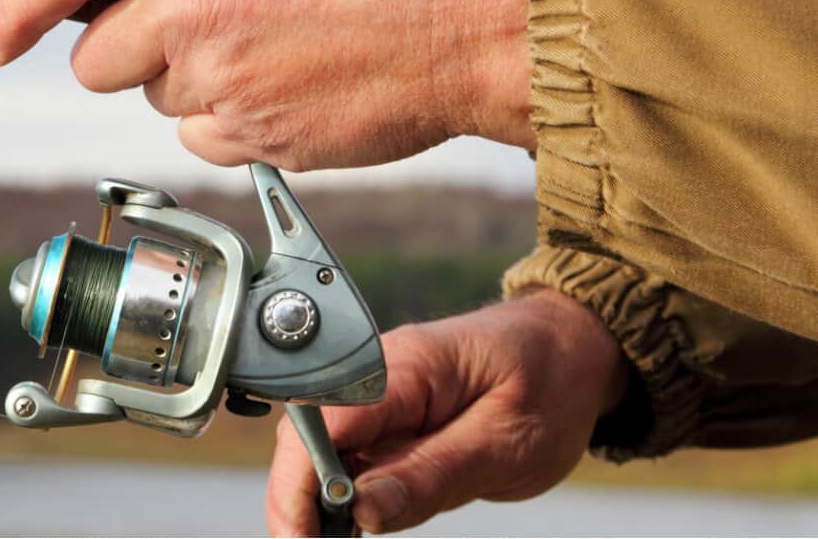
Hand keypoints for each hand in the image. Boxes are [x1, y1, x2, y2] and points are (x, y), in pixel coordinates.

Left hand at [0, 0, 532, 170]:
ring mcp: (220, 75)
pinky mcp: (251, 135)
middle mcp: (192, 0)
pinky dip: (234, 123)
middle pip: (97, 60)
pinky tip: (292, 87)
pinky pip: (204, 140)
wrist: (478, 13)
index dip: (8, 6)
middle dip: (127, 54)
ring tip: (277, 48)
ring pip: (159, 101)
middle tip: (196, 32)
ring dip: (195, 82)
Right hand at [266, 289, 630, 534]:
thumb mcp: (506, 442)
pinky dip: (338, 494)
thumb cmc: (548, 382)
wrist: (568, 346)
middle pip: (303, 439)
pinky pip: (342, 455)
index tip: (300, 538)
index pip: (320, 425)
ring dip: (313, 503)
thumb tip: (360, 511)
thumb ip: (431, 475)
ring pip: (314, 451)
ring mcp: (372, 395)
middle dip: (297, 503)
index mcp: (402, 368)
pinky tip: (349, 527)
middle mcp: (372, 375)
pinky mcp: (381, 415)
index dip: (297, 486)